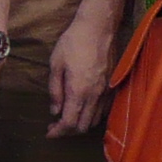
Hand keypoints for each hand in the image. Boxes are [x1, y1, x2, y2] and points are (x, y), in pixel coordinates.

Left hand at [48, 0, 120, 138]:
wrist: (98, 28)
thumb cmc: (73, 43)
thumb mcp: (56, 65)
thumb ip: (55, 90)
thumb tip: (54, 111)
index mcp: (79, 91)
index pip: (70, 123)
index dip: (58, 132)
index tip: (48, 133)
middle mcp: (95, 95)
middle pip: (83, 126)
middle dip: (68, 131)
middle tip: (55, 126)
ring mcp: (106, 91)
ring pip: (95, 120)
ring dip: (81, 123)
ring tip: (67, 117)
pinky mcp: (112, 85)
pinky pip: (103, 109)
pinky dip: (92, 115)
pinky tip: (82, 108)